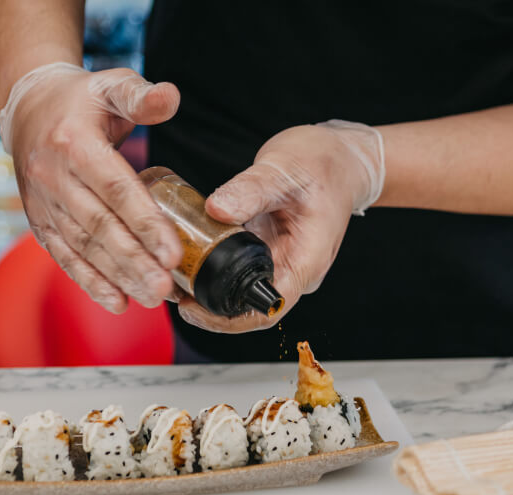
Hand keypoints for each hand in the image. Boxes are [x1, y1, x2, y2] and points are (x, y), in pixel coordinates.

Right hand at [0, 63, 183, 312]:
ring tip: (151, 298)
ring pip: (84, 247)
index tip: (172, 253)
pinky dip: (90, 281)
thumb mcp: (111, 84)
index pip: (116, 189)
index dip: (145, 223)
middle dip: (134, 261)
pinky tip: (117, 302)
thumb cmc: (80, 100)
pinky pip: (65, 256)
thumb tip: (171, 97)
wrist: (27, 110)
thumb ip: (141, 94)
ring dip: (118, 277)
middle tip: (164, 287)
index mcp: (74, 143)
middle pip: (100, 227)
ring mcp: (43, 203)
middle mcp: (54, 177)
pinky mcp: (40, 223)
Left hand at [177, 120, 384, 332]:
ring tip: (172, 272)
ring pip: (240, 288)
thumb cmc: (324, 164)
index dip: (228, 319)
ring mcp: (281, 261)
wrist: (342, 157)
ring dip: (207, 287)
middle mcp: (293, 269)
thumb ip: (251, 190)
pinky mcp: (267, 250)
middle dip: (207, 304)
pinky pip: (238, 267)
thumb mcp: (284, 171)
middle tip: (171, 286)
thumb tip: (216, 209)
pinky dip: (212, 265)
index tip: (192, 309)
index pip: (266, 309)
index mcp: (305, 262)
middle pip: (247, 305)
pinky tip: (187, 253)